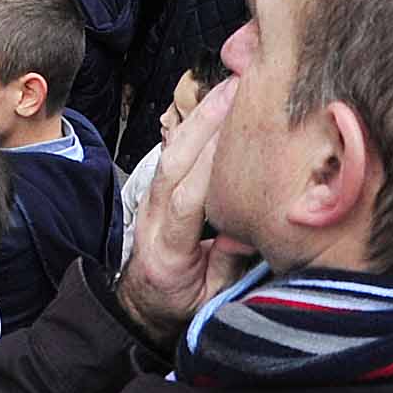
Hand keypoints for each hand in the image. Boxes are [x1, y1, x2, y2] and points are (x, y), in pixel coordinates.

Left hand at [115, 79, 255, 350]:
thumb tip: (251, 230)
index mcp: (167, 249)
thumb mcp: (209, 300)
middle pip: (174, 162)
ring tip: (230, 87)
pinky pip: (174, 152)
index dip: (209, 169)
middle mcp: (153, 216)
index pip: (186, 201)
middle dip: (204, 124)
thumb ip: (228, 267)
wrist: (141, 305)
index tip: (239, 141)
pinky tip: (215, 106)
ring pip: (172, 151)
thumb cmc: (180, 304)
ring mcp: (150, 200)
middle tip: (236, 91)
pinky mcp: (157, 190)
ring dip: (200, 117)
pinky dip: (195, 127)